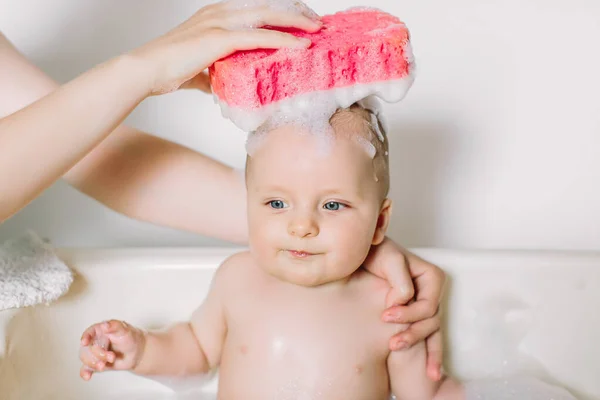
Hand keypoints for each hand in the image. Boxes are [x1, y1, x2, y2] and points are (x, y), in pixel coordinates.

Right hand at [79, 320, 145, 379]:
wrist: (136, 352)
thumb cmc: (130, 337)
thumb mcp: (124, 330)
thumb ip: (115, 326)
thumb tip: (104, 324)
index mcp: (100, 330)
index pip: (89, 332)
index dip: (85, 337)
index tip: (85, 342)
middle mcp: (95, 341)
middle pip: (87, 348)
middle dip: (99, 354)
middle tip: (112, 357)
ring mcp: (94, 353)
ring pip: (86, 359)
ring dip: (94, 363)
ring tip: (105, 365)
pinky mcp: (95, 364)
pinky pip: (86, 369)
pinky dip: (85, 373)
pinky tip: (88, 377)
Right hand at [129, 0, 321, 94]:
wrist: (146, 70)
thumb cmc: (168, 69)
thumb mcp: (198, 68)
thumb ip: (214, 73)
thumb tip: (221, 86)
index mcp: (217, 15)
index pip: (257, 7)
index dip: (282, 11)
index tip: (302, 19)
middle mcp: (220, 12)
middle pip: (267, 5)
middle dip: (296, 11)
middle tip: (318, 21)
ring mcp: (219, 22)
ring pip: (267, 15)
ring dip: (296, 21)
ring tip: (317, 29)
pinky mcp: (218, 38)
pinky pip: (258, 36)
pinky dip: (282, 39)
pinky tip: (300, 45)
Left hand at [363, 237, 445, 380]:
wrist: (363, 254)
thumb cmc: (376, 252)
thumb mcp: (389, 259)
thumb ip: (400, 280)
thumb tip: (405, 301)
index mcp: (432, 278)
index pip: (428, 306)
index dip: (410, 314)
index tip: (386, 315)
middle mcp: (432, 293)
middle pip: (430, 322)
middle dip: (413, 334)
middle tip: (391, 342)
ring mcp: (425, 305)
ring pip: (429, 332)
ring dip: (416, 344)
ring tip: (394, 350)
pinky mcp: (415, 315)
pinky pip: (427, 336)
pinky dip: (430, 354)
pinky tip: (432, 374)